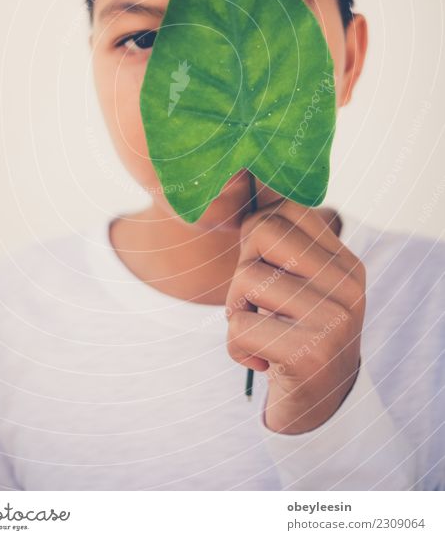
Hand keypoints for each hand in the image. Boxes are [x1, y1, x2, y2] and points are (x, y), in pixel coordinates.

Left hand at [225, 199, 365, 433]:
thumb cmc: (293, 334)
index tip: (264, 269)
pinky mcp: (310, 353)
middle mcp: (348, 284)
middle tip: (260, 305)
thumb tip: (244, 174)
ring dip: (235, 311)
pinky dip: (235, 347)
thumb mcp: (295, 282)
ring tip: (260, 331)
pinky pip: (239, 326)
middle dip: (243, 268)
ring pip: (246, 278)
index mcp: (345, 261)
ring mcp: (334, 319)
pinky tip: (261, 360)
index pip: (285, 208)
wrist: (316, 408)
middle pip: (261, 231)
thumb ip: (277, 240)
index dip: (256, 234)